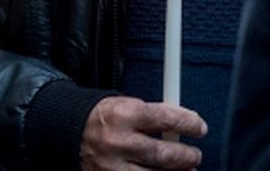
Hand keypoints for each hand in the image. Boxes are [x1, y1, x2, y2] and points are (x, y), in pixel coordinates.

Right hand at [80, 96, 207, 169]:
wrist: (69, 132)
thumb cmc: (105, 118)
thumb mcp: (126, 105)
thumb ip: (154, 116)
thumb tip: (186, 124)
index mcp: (123, 114)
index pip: (166, 118)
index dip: (188, 124)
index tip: (200, 127)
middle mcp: (118, 142)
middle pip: (164, 155)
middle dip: (187, 157)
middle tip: (195, 155)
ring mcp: (112, 167)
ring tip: (187, 170)